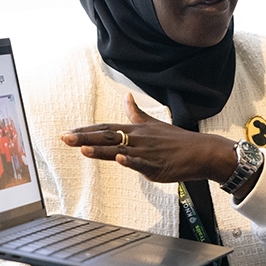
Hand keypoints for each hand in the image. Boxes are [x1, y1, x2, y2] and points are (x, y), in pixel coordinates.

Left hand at [60, 93, 237, 183]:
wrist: (200, 152)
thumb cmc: (176, 140)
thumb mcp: (153, 124)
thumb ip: (136, 113)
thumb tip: (127, 98)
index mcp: (135, 131)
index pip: (105, 129)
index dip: (85, 131)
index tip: (67, 132)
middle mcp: (137, 140)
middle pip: (107, 137)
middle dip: (85, 138)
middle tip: (64, 137)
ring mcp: (146, 153)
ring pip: (120, 151)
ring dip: (101, 150)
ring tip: (83, 148)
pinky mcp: (156, 167)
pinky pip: (141, 164)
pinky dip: (130, 161)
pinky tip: (120, 160)